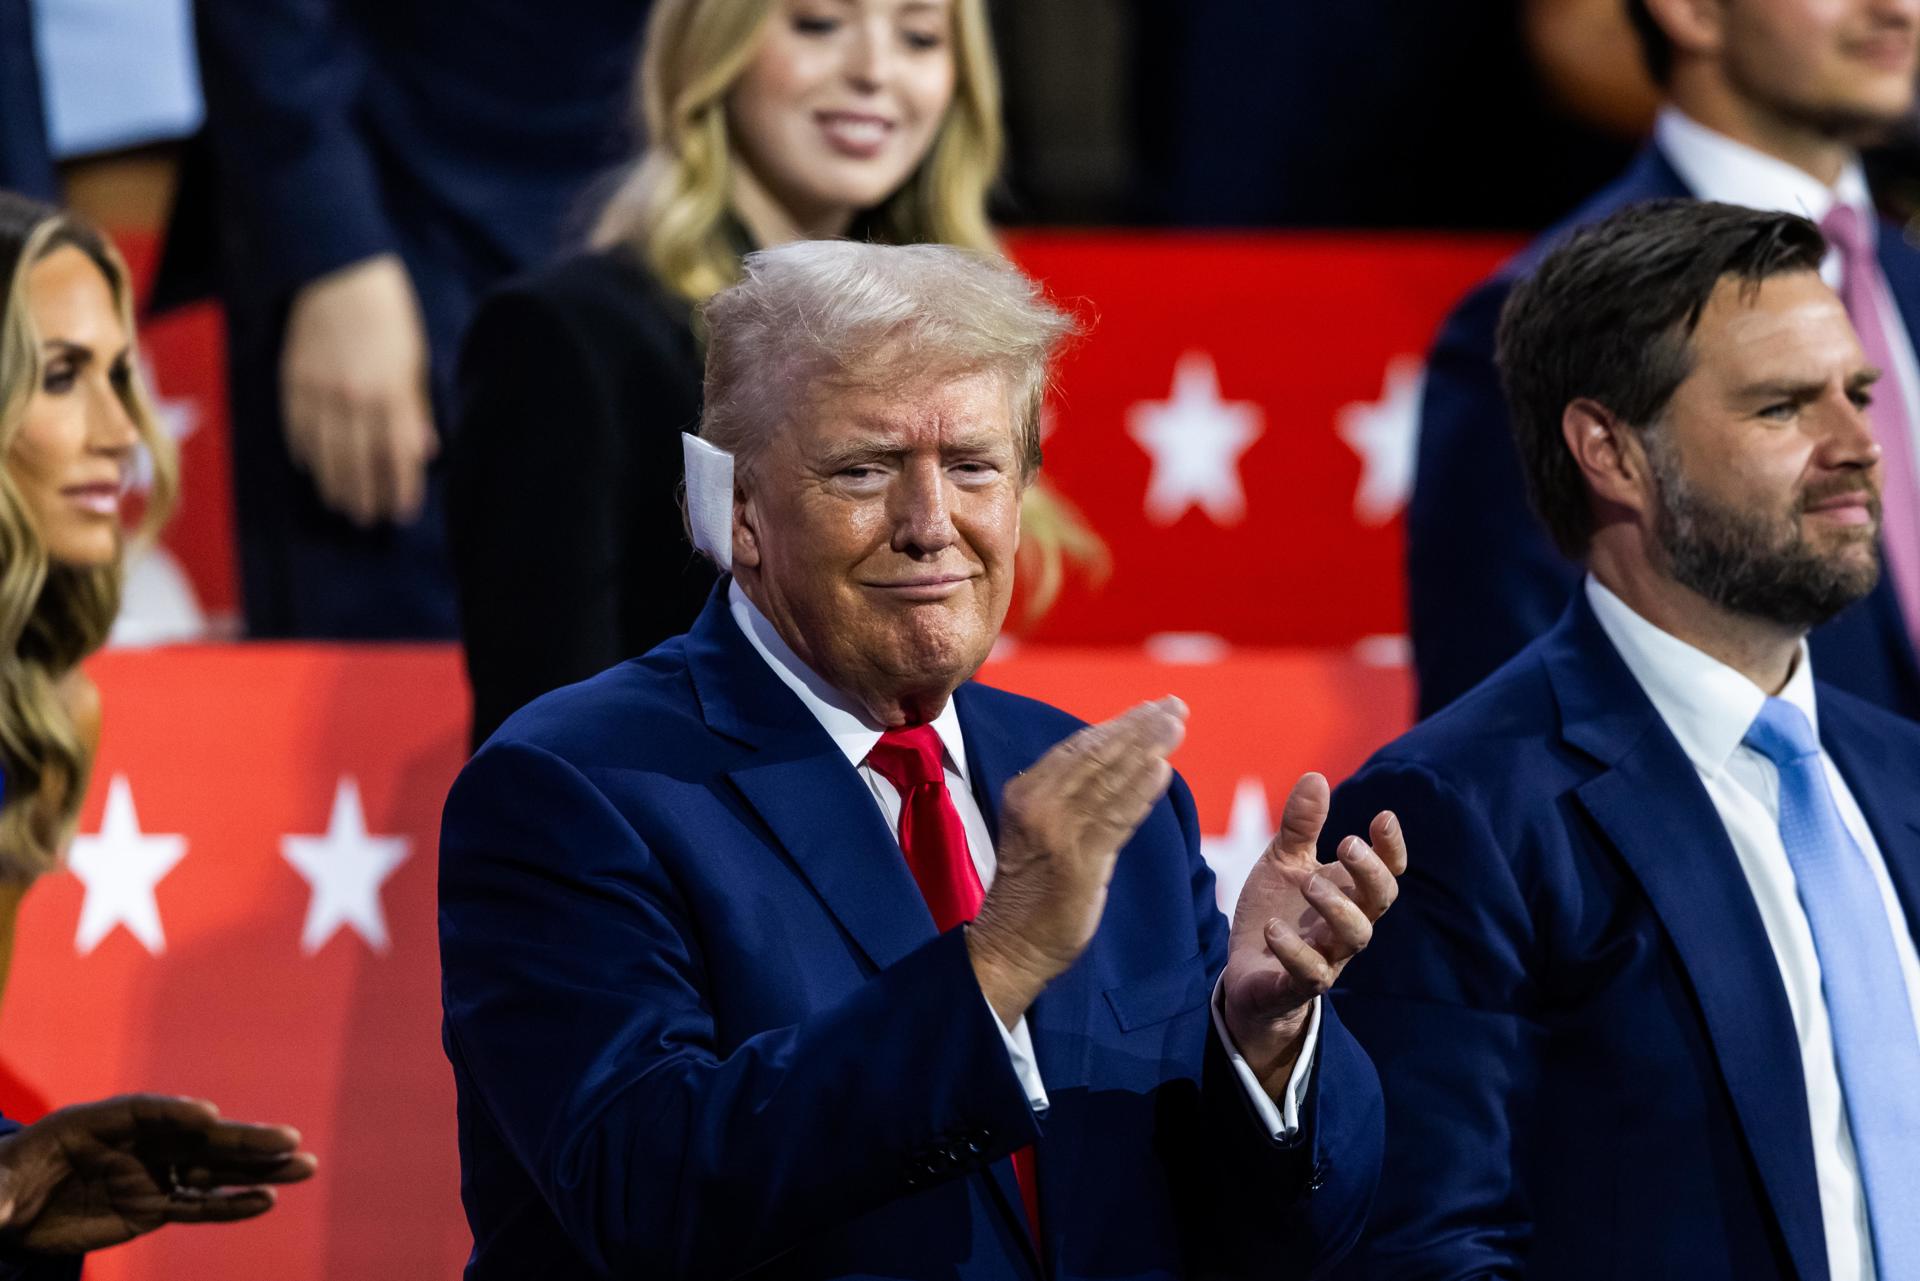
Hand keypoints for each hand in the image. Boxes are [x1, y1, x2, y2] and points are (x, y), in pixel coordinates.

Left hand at [0, 1095, 316, 1254]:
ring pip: (212, 1170)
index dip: (176, 1113)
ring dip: (258, 1169)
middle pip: (195, 1138)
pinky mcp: (153, 1206)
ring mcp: (149, 1173)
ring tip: (304, 1165)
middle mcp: (134, 1143)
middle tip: (287, 1138)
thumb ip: (1, 1197)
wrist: (4, 1209)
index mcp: (93, 1124)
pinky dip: (232, 1205)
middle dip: (242, 1138)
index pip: (144, 1112)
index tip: (208, 1117)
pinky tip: (266, 1202)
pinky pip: (199, 1206)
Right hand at [281, 253, 437, 526]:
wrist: (337, 273)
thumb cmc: (388, 315)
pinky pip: (297, 429)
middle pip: (358, 464)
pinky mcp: (292, 383)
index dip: (402, 489)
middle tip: (369, 519)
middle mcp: (354, 401)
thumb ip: (416, 409)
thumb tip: (423, 451)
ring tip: (342, 505)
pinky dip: (304, 453)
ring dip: (334, 485)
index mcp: (391, 394)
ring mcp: (319, 394)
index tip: (404, 512)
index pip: (398, 457)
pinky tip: (311, 469)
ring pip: (325, 455)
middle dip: (365, 497)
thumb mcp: (415, 360)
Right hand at [969, 698, 1187, 1025]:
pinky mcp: (1080, 863)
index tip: (1151, 708)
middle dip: (1140, 727)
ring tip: (1176, 727)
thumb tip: (1115, 761)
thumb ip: (1068, 795)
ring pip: (1110, 780)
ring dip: (1148, 749)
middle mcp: (1038, 805)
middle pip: (1097, 755)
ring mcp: (1058, 833)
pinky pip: (1117, 819)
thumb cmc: (1031, 886)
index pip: (1078, 747)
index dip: (1118, 724)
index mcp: (1025, 791)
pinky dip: (1142, 792)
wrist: (1012, 943)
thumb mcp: (1038, 827)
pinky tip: (1163, 771)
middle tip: (1175, 706)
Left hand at [1221, 773, 1406, 1092]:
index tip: (1382, 816)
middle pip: (1378, 903)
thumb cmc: (1277, 911)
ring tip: (1309, 883)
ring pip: (1354, 938)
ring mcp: (1326, 957)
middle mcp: (1346, 925)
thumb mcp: (1283, 861)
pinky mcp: (1296, 985)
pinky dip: (1294, 951)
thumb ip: (1300, 825)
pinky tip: (1274, 928)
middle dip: (1369, 872)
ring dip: (1337, 907)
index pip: (1386, 871)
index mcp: (1348, 893)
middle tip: (1346, 843)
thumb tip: (1316, 776)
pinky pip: (1309, 974)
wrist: (1247, 973)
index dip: (1391, 847)